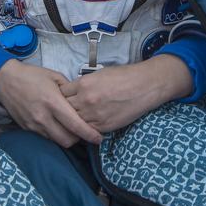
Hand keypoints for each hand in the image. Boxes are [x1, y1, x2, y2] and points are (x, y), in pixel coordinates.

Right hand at [0, 60, 101, 146]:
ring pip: (57, 141)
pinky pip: (46, 137)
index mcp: (53, 102)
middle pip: (67, 140)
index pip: (75, 125)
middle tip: (85, 132)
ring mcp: (34, 125)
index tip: (98, 138)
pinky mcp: (27, 128)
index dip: (89, 134)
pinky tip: (58, 126)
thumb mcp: (55, 76)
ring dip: (67, 138)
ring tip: (72, 129)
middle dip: (79, 139)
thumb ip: (70, 90)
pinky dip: (55, 135)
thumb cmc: (32, 75)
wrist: (5, 80)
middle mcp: (43, 117)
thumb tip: (82, 100)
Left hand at [60, 56, 191, 133]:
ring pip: (74, 122)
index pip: (61, 94)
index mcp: (84, 84)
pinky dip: (85, 129)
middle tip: (65, 112)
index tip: (64, 99)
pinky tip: (86, 126)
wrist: (144, 86)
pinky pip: (87, 130)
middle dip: (64, 110)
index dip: (61, 97)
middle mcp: (86, 99)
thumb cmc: (124, 76)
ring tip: (74, 121)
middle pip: (64, 109)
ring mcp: (94, 114)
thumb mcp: (99, 74)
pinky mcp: (103, 126)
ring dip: (73, 122)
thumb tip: (73, 92)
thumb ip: (83, 84)